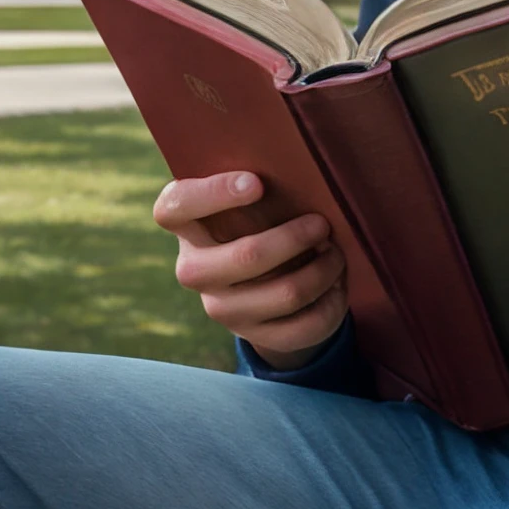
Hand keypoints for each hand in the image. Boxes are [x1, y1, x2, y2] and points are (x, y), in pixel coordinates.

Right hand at [153, 172, 347, 369]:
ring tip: (336, 253)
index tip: (256, 183)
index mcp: (187, 228)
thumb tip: (302, 172)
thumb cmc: (260, 225)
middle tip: (322, 224)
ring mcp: (223, 309)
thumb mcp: (252, 205)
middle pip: (247, 257)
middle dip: (295, 238)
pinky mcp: (255, 336)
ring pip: (286, 293)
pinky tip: (336, 284)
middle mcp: (195, 271)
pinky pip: (306, 324)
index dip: (212, 194)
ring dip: (323, 270)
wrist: (263, 287)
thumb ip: (259, 186)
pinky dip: (332, 301)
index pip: (173, 207)